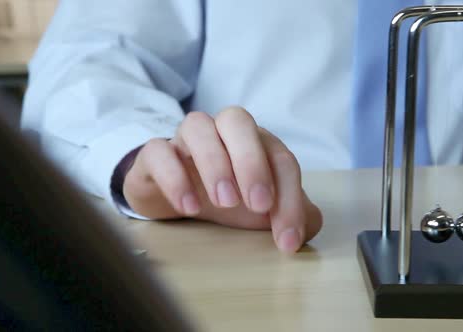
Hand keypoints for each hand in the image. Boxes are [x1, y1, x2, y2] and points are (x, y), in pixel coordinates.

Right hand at [123, 106, 322, 252]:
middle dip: (252, 161)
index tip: (287, 238)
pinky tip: (189, 208)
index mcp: (255, 141)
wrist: (173, 196)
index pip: (280, 158)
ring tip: (224, 202)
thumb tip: (308, 225)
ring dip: (214, 162)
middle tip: (258, 204)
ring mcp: (185, 139)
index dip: (290, 198)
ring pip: (197, 125)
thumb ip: (292, 214)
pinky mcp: (154, 155)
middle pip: (238, 121)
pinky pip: (159, 151)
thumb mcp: (260, 210)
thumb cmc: (225, 197)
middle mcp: (221, 131)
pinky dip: (174, 176)